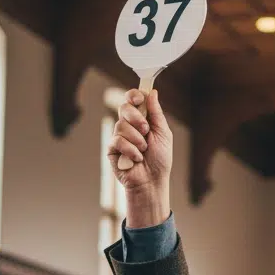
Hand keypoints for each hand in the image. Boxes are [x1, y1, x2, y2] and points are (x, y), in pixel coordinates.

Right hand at [108, 89, 173, 226]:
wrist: (152, 181)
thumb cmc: (160, 160)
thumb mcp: (163, 134)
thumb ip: (156, 113)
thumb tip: (152, 92)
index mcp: (142, 120)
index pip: (133, 100)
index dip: (133, 96)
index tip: (139, 99)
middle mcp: (129, 126)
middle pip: (124, 108)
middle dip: (136, 117)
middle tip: (145, 130)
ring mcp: (119, 137)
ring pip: (121, 125)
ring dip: (136, 139)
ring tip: (143, 150)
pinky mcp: (112, 149)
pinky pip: (117, 140)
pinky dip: (130, 150)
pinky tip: (136, 159)